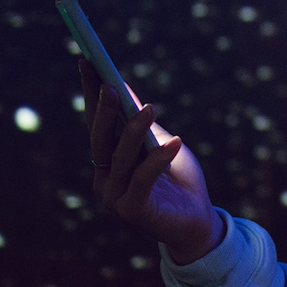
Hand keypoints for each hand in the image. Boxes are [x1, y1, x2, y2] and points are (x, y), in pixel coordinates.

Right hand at [80, 59, 224, 263]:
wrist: (199, 223)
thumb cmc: (180, 181)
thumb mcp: (162, 143)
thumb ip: (142, 122)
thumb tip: (122, 85)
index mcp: (108, 162)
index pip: (95, 124)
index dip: (91, 94)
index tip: (87, 62)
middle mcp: (105, 179)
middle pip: (100, 140)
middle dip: (105, 111)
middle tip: (109, 84)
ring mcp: (116, 198)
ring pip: (121, 157)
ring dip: (134, 131)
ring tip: (151, 108)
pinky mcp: (135, 212)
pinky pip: (144, 179)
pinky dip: (159, 159)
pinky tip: (176, 142)